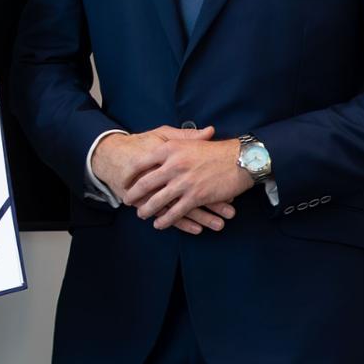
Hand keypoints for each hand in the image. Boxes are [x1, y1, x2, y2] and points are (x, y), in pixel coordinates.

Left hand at [121, 129, 251, 231]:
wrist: (240, 159)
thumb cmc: (215, 150)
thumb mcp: (189, 140)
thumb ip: (171, 143)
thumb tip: (154, 149)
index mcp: (169, 149)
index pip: (140, 162)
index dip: (129, 174)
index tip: (123, 180)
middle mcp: (173, 165)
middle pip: (145, 184)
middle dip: (133, 194)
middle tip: (126, 200)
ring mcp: (184, 182)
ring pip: (157, 201)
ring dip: (146, 210)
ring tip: (141, 214)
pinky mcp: (196, 196)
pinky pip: (175, 212)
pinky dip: (165, 220)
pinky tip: (159, 224)